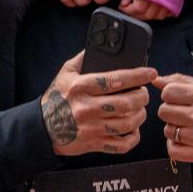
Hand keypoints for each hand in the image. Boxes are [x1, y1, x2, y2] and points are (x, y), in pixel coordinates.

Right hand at [41, 51, 156, 156]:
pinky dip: (133, 138)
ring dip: (140, 116)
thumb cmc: (56, 98)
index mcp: (80, 87)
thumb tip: (101, 46)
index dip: (137, 76)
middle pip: (126, 103)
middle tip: (143, 93)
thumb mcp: (65, 74)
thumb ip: (83, 59)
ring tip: (139, 109)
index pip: (114, 79)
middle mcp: (87, 108)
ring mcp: (91, 128)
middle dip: (142, 97)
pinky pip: (122, 145)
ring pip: (127, 124)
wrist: (42, 128)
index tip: (150, 73)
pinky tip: (133, 129)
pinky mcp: (94, 144)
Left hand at [118, 0, 173, 20]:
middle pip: (146, 15)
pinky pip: (169, 13)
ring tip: (141, 7)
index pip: (136, 10)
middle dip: (135, 14)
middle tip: (129, 7)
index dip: (127, 10)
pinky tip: (154, 6)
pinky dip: (160, 13)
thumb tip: (124, 2)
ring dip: (147, 14)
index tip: (122, 6)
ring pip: (157, 16)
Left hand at [154, 73, 192, 163]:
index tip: (179, 99)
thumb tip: (156, 80)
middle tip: (184, 113)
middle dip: (171, 111)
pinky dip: (176, 146)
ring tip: (188, 126)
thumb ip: (180, 81)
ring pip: (168, 131)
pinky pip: (173, 150)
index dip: (171, 95)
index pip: (167, 93)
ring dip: (174, 129)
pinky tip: (185, 140)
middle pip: (164, 112)